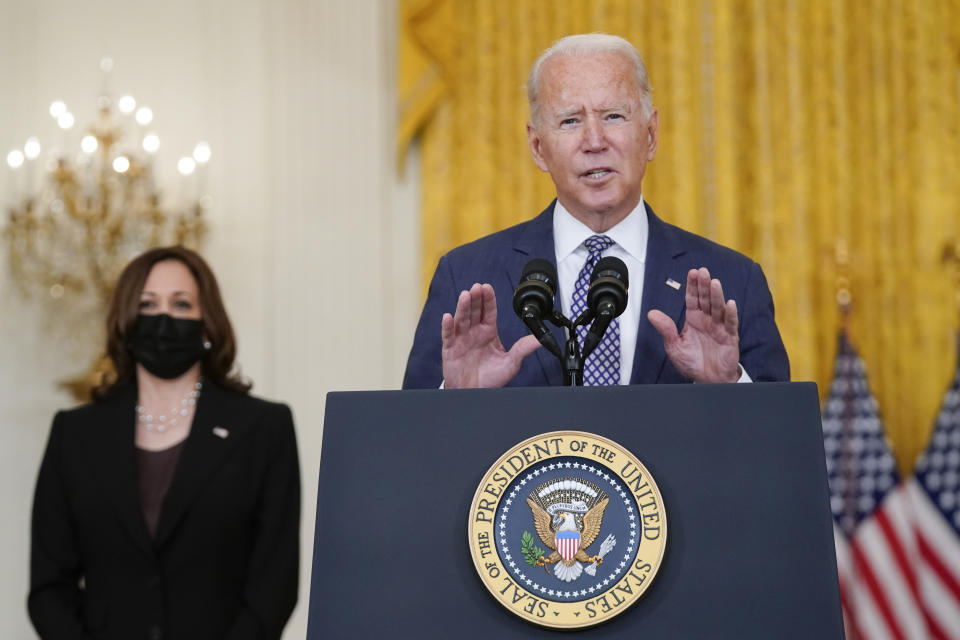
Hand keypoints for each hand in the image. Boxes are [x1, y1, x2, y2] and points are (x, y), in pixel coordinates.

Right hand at [441, 283, 541, 387]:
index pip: (488, 312)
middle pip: (474, 311)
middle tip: (477, 287)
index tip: (487, 288)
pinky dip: (447, 327)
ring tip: (465, 295)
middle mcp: (474, 333)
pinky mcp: (450, 349)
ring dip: (462, 307)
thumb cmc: (491, 378)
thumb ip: (523, 348)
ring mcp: (461, 340)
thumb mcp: (511, 363)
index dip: (488, 299)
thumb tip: (540, 339)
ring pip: (461, 320)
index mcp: (488, 332)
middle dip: (475, 299)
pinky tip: (448, 317)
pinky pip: (448, 336)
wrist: (474, 393)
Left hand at [647, 268, 740, 382]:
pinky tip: (730, 304)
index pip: (692, 299)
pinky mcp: (729, 338)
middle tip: (703, 272)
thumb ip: (665, 329)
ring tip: (714, 283)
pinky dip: (731, 314)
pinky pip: (731, 324)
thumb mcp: (674, 346)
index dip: (692, 286)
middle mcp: (707, 321)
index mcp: (694, 320)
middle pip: (706, 300)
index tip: (692, 273)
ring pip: (718, 308)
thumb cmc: (692, 363)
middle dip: (704, 286)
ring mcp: (719, 328)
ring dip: (717, 295)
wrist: (707, 380)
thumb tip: (651, 314)